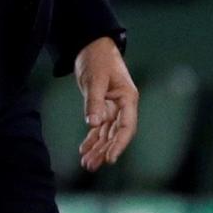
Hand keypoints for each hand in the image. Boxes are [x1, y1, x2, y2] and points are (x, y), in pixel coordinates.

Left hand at [74, 36, 138, 172]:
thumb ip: (94, 102)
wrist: (93, 47)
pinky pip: (98, 128)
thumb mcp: (95, 80)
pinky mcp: (102, 108)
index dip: (119, 144)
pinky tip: (84, 150)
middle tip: (91, 165)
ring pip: (107, 134)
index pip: (126, 126)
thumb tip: (94, 124)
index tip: (110, 158)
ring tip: (86, 164)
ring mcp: (113, 108)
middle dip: (105, 150)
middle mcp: (123, 106)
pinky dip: (91, 139)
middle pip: (116, 134)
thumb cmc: (98, 59)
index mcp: (128, 98)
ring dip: (97, 148)